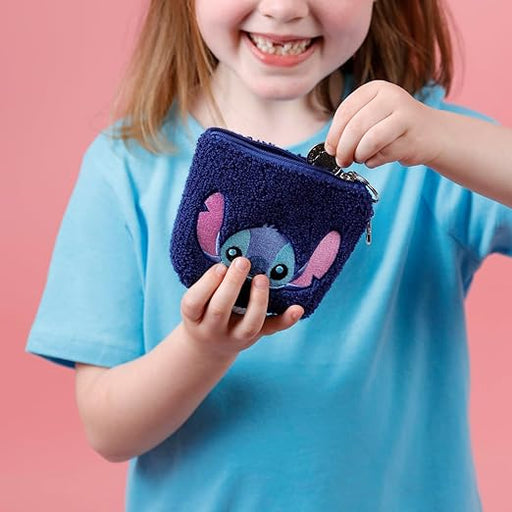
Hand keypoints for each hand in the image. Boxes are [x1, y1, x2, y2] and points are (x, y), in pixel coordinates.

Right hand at [179, 258, 303, 358]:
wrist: (208, 347)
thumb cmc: (202, 311)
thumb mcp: (196, 300)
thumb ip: (208, 283)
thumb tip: (231, 254)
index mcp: (193, 316)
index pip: (194, 303)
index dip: (207, 284)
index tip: (220, 266)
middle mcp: (212, 329)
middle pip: (220, 310)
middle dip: (232, 285)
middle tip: (242, 262)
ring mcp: (235, 336)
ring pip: (248, 323)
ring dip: (258, 300)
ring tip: (262, 278)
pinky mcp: (255, 337)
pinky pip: (271, 329)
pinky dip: (286, 319)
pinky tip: (297, 308)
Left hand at [325, 80, 441, 168]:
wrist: (431, 134)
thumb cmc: (392, 128)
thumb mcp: (370, 117)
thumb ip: (350, 127)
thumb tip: (330, 148)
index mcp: (375, 88)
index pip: (345, 111)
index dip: (334, 134)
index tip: (330, 149)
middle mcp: (391, 96)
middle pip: (355, 127)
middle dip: (344, 149)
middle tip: (342, 161)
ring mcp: (405, 115)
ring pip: (369, 141)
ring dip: (359, 156)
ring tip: (359, 159)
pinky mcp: (413, 136)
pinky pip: (384, 154)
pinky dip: (374, 161)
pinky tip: (376, 159)